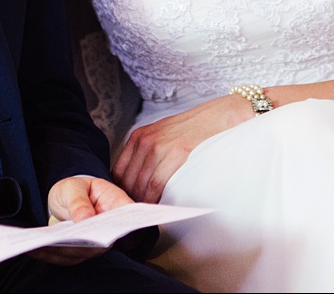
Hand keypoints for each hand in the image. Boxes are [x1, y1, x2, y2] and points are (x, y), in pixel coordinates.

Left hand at [29, 175, 133, 264]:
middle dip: (81, 242)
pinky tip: (35, 248)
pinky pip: (69, 257)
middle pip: (103, 241)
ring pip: (84, 252)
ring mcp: (99, 243)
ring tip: (41, 244)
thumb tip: (87, 217)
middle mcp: (111, 228)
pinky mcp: (83, 252)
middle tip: (61, 239)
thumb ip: (79, 200)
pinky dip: (51, 254)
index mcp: (116, 204)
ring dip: (62, 250)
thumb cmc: (75, 190)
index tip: (106, 232)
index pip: (127, 217)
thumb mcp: (73, 187)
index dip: (123, 226)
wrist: (68, 199)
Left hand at [113, 94, 249, 202]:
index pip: (119, 170)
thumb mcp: (160, 135)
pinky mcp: (174, 153)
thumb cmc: (190, 129)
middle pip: (127, 179)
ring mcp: (157, 146)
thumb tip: (139, 178)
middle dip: (129, 198)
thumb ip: (147, 152)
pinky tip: (156, 208)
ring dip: (141, 202)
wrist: (214, 117)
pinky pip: (156, 183)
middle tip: (134, 214)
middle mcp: (143, 141)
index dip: (120, 190)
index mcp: (138, 136)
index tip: (125, 202)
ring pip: (141, 183)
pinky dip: (154, 198)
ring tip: (145, 215)